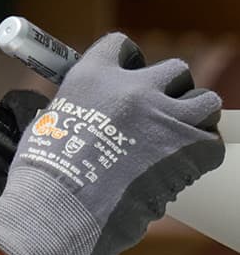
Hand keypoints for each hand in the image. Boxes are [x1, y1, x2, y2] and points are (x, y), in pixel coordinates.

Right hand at [0, 33, 223, 254]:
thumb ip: (77, 109)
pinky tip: (182, 169)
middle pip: (175, 71)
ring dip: (195, 120)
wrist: (57, 208)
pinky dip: (202, 156)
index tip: (130, 79)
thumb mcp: (49, 122)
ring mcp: (163, 116)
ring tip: (179, 141)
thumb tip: (88, 117)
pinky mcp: (186, 149)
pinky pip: (211, 144)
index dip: (130, 63)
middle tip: (160, 117)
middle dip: (171, 92)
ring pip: (205, 102)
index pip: (122, 47)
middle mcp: (132, 87)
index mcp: (93, 76)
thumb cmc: (43, 175)